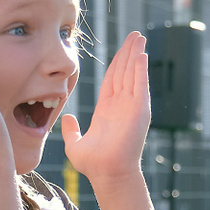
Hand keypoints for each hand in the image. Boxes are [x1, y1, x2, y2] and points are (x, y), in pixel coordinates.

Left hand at [62, 31, 149, 187]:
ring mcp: (132, 107)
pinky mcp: (139, 110)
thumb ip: (71, 130)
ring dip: (136, 55)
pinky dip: (141, 69)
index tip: (120, 48)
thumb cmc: (93, 165)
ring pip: (134, 74)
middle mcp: (122, 106)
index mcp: (107, 110)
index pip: (112, 80)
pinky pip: (140, 85)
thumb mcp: (75, 144)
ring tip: (140, 37)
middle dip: (129, 52)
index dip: (116, 63)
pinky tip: (141, 54)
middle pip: (125, 72)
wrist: (106, 174)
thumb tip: (68, 117)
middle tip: (135, 35)